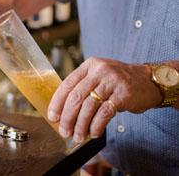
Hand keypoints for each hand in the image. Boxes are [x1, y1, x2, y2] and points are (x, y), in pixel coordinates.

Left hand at [47, 57, 162, 142]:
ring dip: (81, 125)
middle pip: (76, 97)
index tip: (52, 116)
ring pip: (89, 106)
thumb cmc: (119, 82)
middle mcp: (99, 70)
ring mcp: (112, 81)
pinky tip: (93, 133)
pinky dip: (96, 125)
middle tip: (64, 131)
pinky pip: (104, 113)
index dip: (57, 102)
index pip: (67, 84)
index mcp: (89, 65)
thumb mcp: (99, 76)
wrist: (149, 81)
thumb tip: (62, 111)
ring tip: (78, 136)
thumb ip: (83, 87)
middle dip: (67, 117)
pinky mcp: (124, 94)